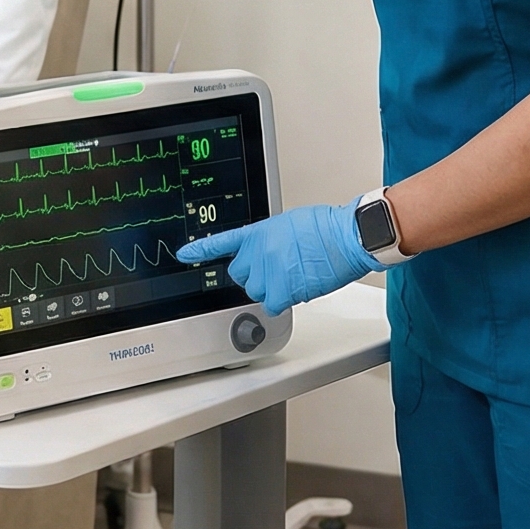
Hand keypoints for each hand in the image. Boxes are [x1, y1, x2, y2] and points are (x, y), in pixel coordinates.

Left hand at [176, 201, 380, 314]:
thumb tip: (272, 254)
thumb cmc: (326, 227)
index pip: (223, 242)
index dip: (201, 250)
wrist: (345, 236)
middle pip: (241, 275)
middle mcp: (258, 253)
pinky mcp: (282, 290)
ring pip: (257, 292)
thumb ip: (272, 239)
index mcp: (258, 232)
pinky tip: (298, 287)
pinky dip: (283, 300)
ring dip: (271, 288)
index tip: (184, 255)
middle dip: (256, 275)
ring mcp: (268, 272)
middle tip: (278, 269)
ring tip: (294, 275)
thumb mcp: (289, 224)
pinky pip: (272, 305)